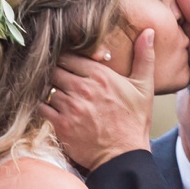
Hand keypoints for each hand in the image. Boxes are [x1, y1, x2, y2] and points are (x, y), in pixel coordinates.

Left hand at [46, 28, 155, 171]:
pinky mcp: (60, 125)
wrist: (123, 156)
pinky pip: (41, 108)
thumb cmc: (134, 121)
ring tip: (58, 97)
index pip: (69, 56)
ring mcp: (70, 107)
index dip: (66, 59)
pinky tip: (52, 110)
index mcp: (101, 75)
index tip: (68, 65)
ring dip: (50, 91)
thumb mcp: (143, 88)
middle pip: (54, 70)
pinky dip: (43, 107)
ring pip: (47, 89)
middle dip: (56, 73)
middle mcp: (83, 89)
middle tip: (59, 80)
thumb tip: (148, 32)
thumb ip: (143, 57)